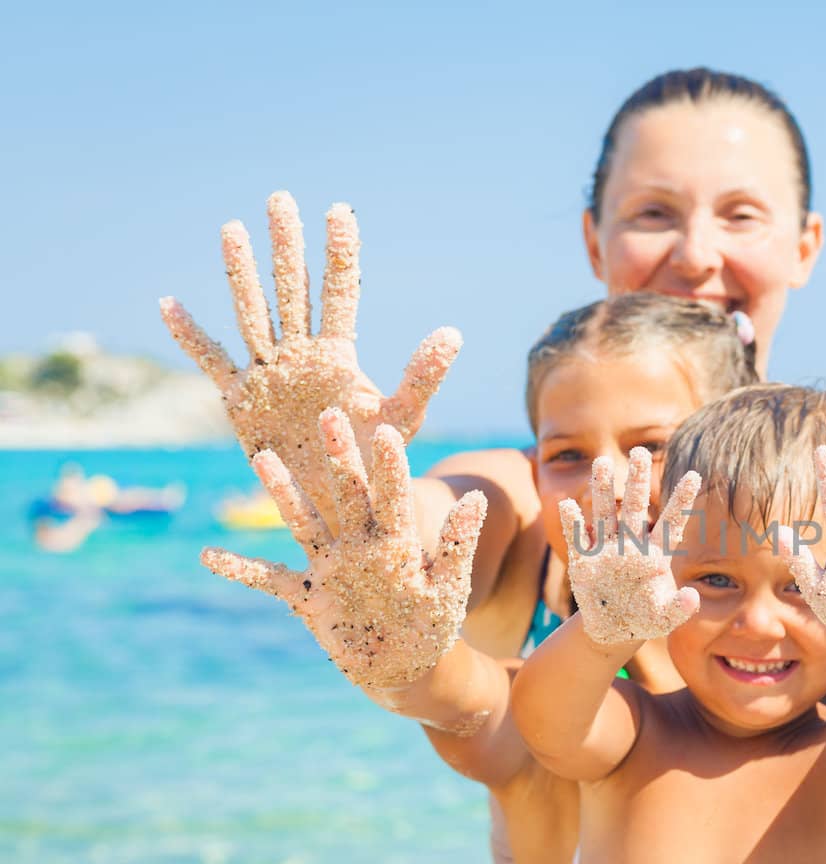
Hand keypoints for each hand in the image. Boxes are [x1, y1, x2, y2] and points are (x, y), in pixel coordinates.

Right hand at [160, 191, 459, 523]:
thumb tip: (454, 332)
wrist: (340, 498)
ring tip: (232, 228)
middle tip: (280, 199)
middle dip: (286, 246)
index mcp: (338, 354)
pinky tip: (168, 305)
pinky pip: (210, 361)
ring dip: (241, 272)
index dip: (339, 252)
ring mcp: (269, 373)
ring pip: (252, 312)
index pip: (339, 291)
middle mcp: (302, 355)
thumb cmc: (375, 459)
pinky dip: (190, 335)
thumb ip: (423, 375)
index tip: (338, 210)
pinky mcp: (240, 399)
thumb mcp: (402, 416)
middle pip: (292, 289)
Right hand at [199, 407, 485, 692]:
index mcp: (395, 540)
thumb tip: (479, 498)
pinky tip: (208, 554)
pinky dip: (240, 569)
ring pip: (303, 522)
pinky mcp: (309, 596)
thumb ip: (457, 544)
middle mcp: (359, 544)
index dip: (388, 466)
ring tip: (263, 457)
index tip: (385, 432)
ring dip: (283, 494)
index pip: (392, 495)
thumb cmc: (433, 625)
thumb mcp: (448, 586)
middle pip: (346, 494)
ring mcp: (330, 567)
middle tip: (328, 415)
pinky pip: (269, 579)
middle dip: (338, 458)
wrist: (407, 666)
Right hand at [559, 448, 701, 645]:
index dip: (680, 500)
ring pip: (605, 513)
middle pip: (636, 507)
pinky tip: (567, 504)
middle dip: (637, 480)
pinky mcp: (584, 562)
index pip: (671, 522)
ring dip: (603, 490)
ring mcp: (606, 550)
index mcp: (654, 555)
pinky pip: (577, 538)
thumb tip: (692, 597)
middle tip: (639, 450)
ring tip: (602, 462)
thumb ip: (680, 609)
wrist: (613, 630)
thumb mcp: (664, 619)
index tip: (694, 475)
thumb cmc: (643, 620)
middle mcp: (630, 545)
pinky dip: (573, 523)